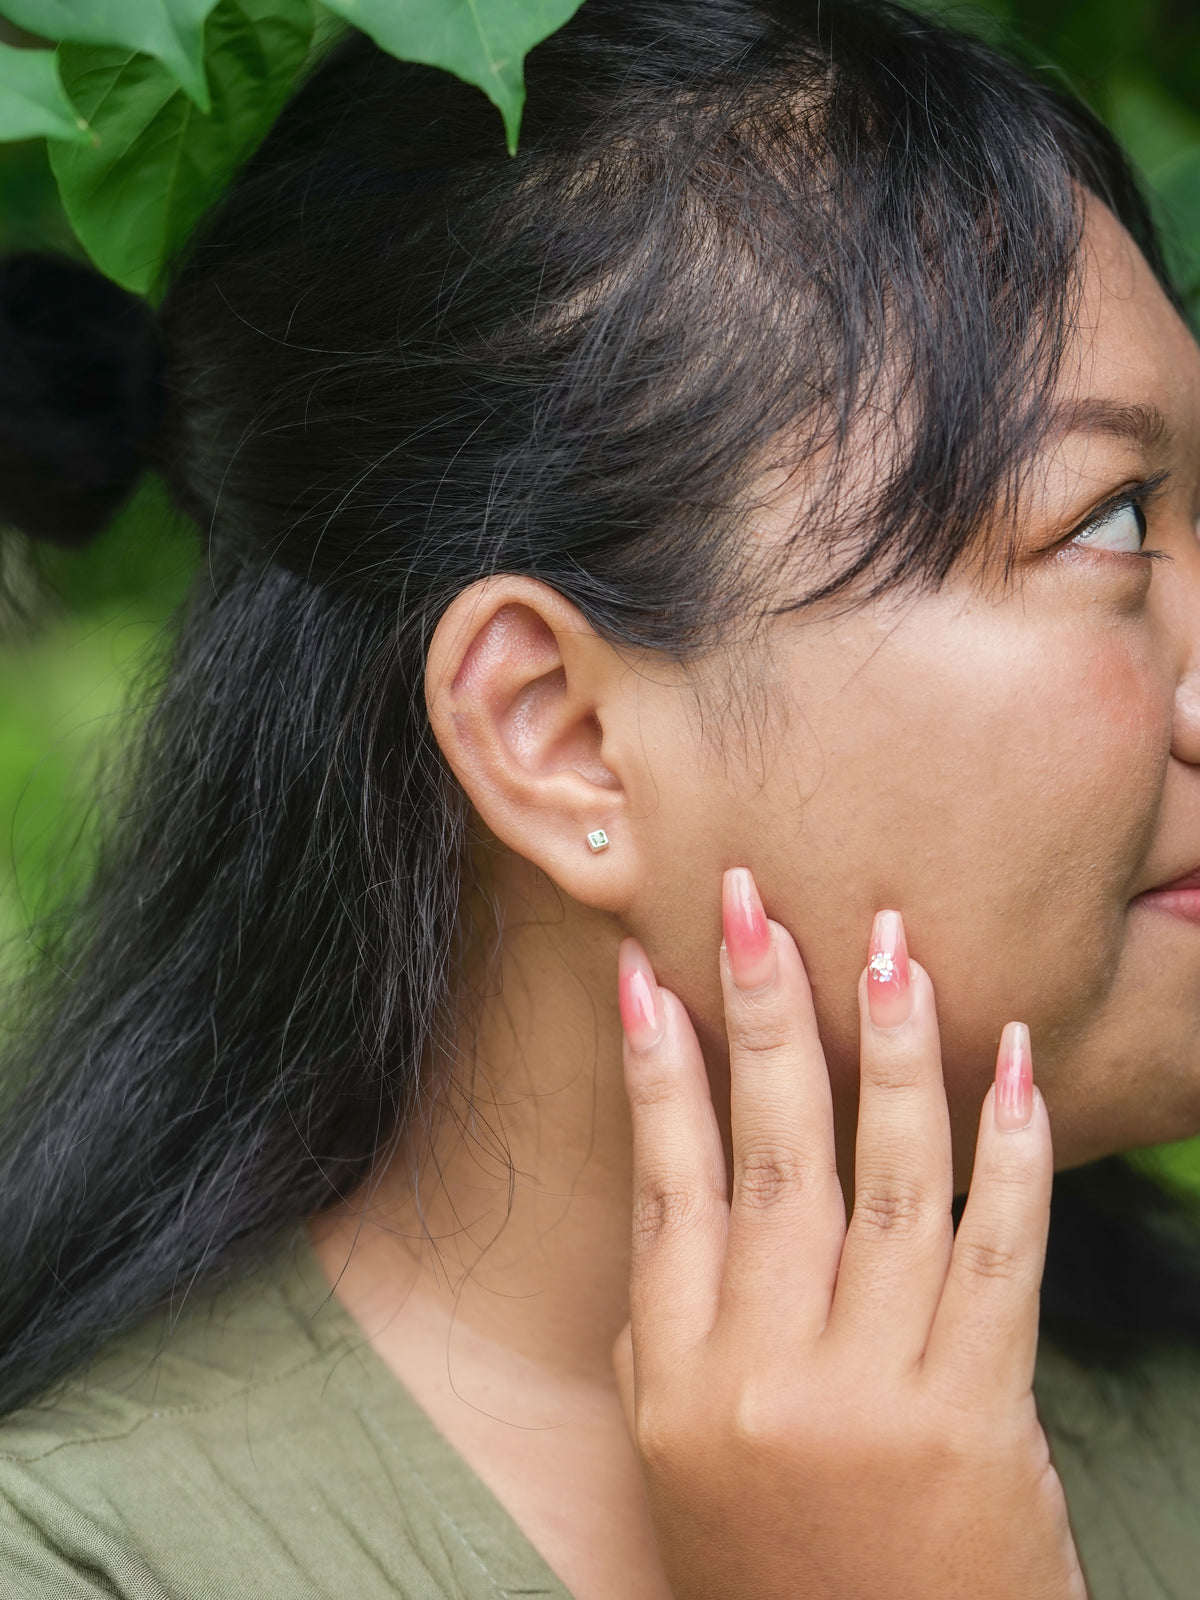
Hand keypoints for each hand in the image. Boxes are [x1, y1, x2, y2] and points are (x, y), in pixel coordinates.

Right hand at [613, 868, 1085, 1599]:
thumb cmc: (773, 1573)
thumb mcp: (679, 1458)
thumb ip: (671, 1329)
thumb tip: (669, 1183)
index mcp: (683, 1375)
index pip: (665, 1181)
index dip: (656, 1065)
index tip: (649, 968)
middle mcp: (766, 1369)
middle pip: (770, 1152)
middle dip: (765, 1012)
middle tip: (757, 905)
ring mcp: (873, 1388)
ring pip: (887, 1178)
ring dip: (891, 1047)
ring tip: (890, 944)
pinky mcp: (977, 1411)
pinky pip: (997, 1249)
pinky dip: (1008, 1148)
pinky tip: (1013, 1061)